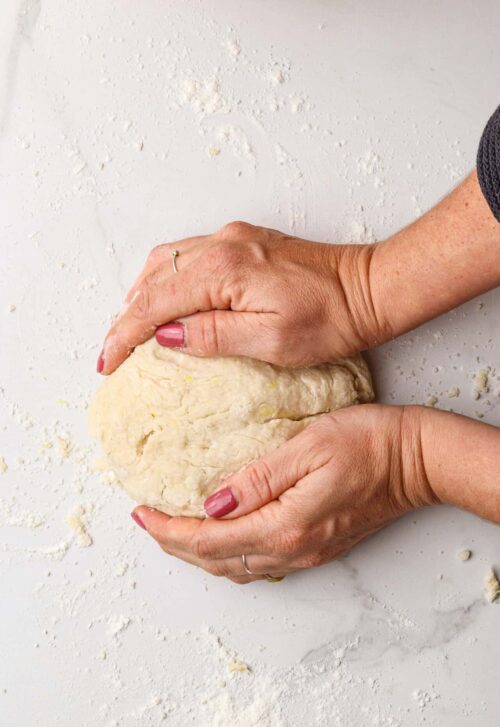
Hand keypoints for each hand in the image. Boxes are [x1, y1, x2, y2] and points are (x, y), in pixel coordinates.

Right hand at [98, 221, 383, 373]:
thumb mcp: (272, 341)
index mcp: (224, 271)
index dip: (124, 334)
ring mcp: (232, 238)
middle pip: (153, 278)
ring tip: (131, 329)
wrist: (368, 288)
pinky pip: (188, 255)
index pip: (155, 303)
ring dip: (142, 294)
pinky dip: (166, 279)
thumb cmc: (331, 318)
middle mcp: (222, 245)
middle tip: (113, 351)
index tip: (108, 361)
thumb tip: (167, 336)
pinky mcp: (243, 241)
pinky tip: (166, 300)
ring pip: (166, 261)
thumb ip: (213, 335)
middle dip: (126, 315)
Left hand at [130, 405, 436, 583]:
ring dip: (200, 553)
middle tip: (147, 520)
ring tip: (174, 530)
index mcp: (285, 526)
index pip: (209, 540)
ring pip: (237, 568)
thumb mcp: (307, 447)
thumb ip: (258, 478)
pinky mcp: (317, 547)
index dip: (168, 529)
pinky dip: (228, 554)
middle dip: (175, 544)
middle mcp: (293, 549)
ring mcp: (307, 553)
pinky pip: (259, 564)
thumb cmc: (368, 443)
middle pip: (218, 561)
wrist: (417, 461)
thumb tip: (212, 502)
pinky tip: (222, 536)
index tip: (141, 511)